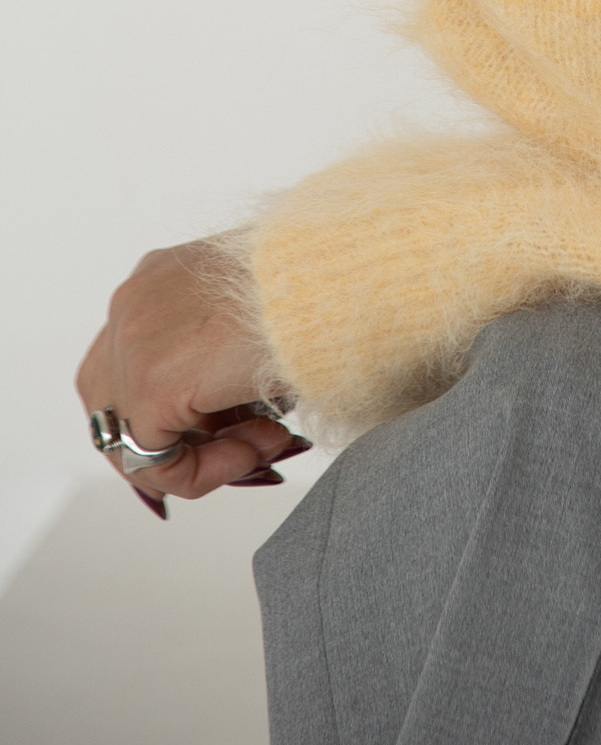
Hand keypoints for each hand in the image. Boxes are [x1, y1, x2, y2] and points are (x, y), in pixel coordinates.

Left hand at [75, 240, 307, 511]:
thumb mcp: (257, 314)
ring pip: (140, 441)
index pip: (133, 366)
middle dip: (180, 440)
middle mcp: (132, 306)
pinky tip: (264, 444)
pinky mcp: (151, 386)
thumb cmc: (320, 281)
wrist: (335, 273)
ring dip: (207, 456)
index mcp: (158, 278)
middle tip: (244, 447)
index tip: (240, 427)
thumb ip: (224, 354)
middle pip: (121, 406)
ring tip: (271, 442)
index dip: (179, 411)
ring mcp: (132, 345)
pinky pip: (160, 463)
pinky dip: (210, 471)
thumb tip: (230, 416)